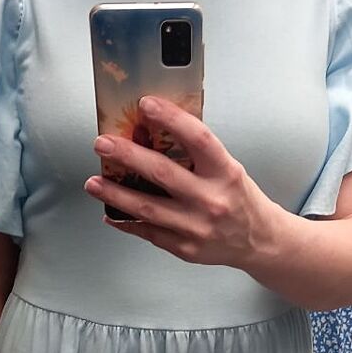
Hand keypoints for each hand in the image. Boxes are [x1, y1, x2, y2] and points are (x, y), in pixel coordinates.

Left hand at [84, 96, 277, 268]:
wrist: (258, 242)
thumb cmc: (239, 199)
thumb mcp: (228, 169)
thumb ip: (196, 155)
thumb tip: (151, 133)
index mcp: (225, 173)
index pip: (197, 138)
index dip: (170, 118)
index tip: (145, 104)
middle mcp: (211, 200)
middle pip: (162, 173)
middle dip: (127, 156)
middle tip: (102, 143)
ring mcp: (196, 227)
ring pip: (147, 208)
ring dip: (115, 194)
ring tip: (93, 182)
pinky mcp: (185, 248)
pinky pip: (148, 232)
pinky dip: (126, 221)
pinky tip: (109, 211)